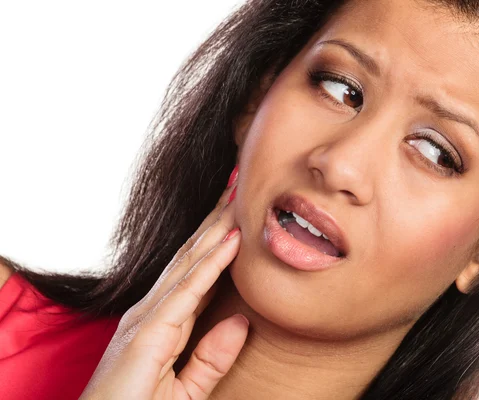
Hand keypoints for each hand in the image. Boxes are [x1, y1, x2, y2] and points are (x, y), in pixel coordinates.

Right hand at [80, 166, 246, 399]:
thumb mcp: (185, 389)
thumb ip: (212, 357)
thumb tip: (241, 323)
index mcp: (163, 319)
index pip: (198, 270)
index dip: (219, 238)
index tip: (240, 210)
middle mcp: (154, 310)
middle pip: (193, 256)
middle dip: (218, 219)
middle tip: (239, 184)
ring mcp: (149, 318)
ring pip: (191, 263)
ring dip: (218, 228)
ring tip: (238, 196)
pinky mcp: (148, 334)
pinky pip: (187, 292)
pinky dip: (211, 265)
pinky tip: (231, 242)